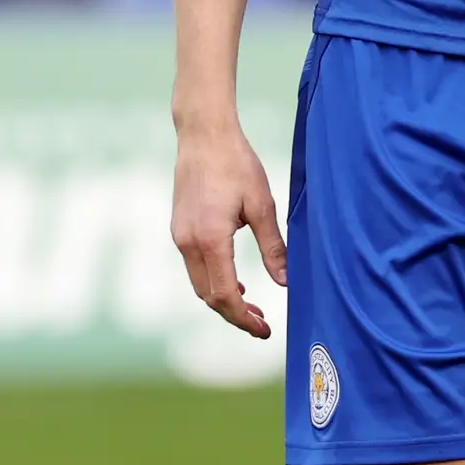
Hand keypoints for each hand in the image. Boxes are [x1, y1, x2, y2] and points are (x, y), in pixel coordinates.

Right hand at [171, 122, 286, 339]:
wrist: (203, 134)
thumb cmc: (236, 164)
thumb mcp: (263, 205)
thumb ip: (273, 247)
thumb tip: (285, 282)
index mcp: (210, 239)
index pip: (225, 295)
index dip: (244, 318)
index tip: (265, 330)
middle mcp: (188, 242)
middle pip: (208, 296)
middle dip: (235, 315)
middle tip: (263, 324)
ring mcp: (179, 236)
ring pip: (199, 284)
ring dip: (224, 300)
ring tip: (253, 307)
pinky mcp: (179, 228)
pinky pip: (195, 267)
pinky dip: (214, 281)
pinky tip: (237, 282)